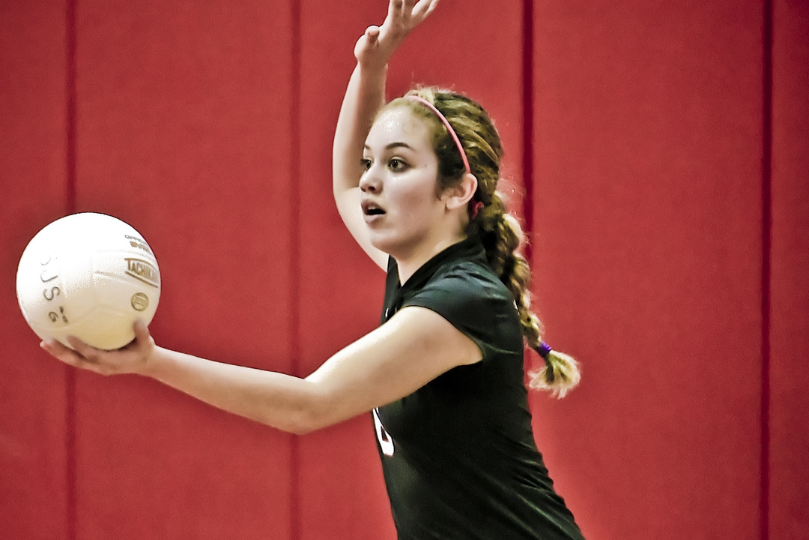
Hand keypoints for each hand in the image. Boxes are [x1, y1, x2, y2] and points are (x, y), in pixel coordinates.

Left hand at [40, 320, 156, 376]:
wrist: (144, 364)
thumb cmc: (145, 351)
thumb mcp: (147, 343)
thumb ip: (142, 333)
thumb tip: (137, 320)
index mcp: (113, 363)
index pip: (94, 356)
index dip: (81, 348)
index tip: (70, 337)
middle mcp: (101, 366)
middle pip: (77, 361)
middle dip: (62, 352)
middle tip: (47, 342)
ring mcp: (95, 365)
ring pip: (74, 361)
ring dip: (58, 353)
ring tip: (44, 342)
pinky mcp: (93, 362)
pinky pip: (77, 357)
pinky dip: (65, 351)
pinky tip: (55, 341)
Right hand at [354, 0, 439, 69]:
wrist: (376, 65)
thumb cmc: (368, 55)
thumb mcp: (366, 48)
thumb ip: (370, 38)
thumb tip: (373, 30)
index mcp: (392, 28)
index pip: (396, 6)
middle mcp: (403, 26)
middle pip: (412, 4)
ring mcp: (409, 27)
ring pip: (423, 8)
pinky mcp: (409, 27)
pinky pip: (424, 14)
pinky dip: (431, 5)